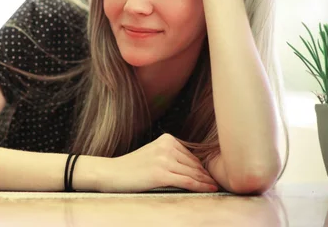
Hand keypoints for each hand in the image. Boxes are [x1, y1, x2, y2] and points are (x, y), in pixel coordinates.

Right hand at [100, 133, 218, 192]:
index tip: (210, 176)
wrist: (111, 173)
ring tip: (214, 187)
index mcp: (166, 139)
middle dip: (205, 175)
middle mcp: (166, 146)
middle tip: (216, 183)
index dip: (201, 168)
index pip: (190, 155)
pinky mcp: (161, 174)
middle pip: (193, 164)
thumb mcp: (152, 154)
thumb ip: (171, 156)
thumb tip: (195, 168)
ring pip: (192, 173)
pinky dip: (199, 186)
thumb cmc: (131, 167)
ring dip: (205, 182)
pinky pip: (187, 181)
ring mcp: (164, 159)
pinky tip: (208, 189)